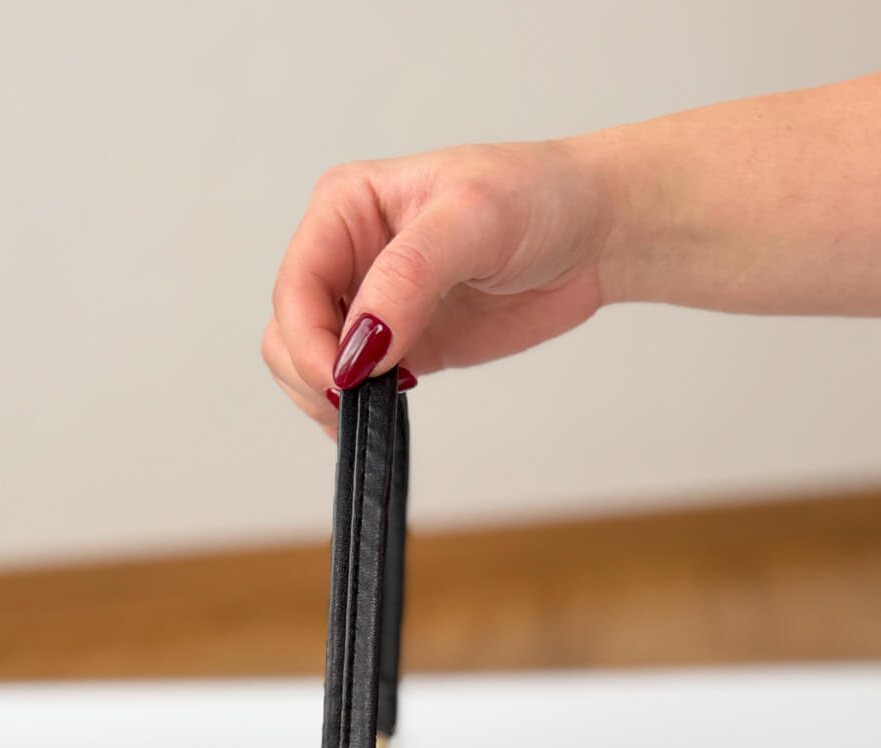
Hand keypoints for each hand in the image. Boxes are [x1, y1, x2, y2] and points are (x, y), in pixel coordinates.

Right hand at [263, 137, 618, 432]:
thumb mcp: (473, 220)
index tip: (346, 380)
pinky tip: (385, 415)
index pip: (295, 285)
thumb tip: (358, 348)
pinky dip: (353, 413)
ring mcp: (368, 305)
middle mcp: (346, 254)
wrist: (592, 233)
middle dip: (314, 374)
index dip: (307, 339)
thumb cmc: (538, 198)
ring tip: (385, 402)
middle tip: (367, 399)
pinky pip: (348, 388)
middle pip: (287, 331)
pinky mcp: (397, 348)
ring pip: (307, 365)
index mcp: (346, 206)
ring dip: (329, 398)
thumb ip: (408, 278)